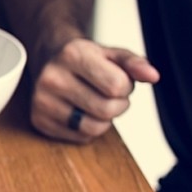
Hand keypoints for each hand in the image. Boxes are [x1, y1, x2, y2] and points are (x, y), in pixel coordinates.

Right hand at [30, 38, 159, 142]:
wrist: (48, 59)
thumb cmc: (84, 59)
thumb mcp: (111, 54)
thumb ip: (134, 63)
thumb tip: (153, 76)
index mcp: (72, 55)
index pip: (117, 85)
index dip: (125, 86)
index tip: (115, 79)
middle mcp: (52, 78)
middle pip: (106, 109)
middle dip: (117, 105)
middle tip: (108, 94)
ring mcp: (42, 101)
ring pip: (94, 128)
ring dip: (104, 120)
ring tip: (95, 103)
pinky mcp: (39, 120)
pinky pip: (80, 137)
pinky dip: (87, 128)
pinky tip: (79, 111)